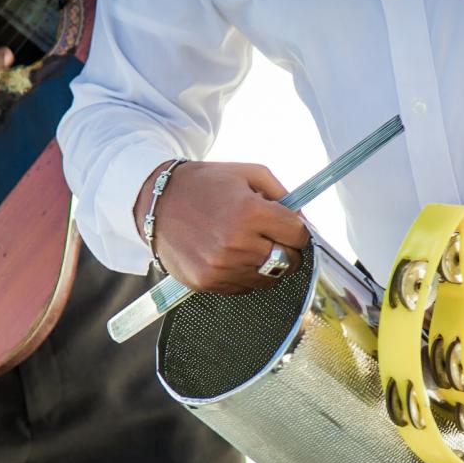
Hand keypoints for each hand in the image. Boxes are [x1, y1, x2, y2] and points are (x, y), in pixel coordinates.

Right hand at [133, 161, 310, 293]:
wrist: (158, 203)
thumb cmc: (205, 185)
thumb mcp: (248, 174)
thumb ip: (283, 196)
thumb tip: (305, 223)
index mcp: (250, 212)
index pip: (298, 235)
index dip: (299, 231)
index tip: (291, 228)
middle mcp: (237, 244)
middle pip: (288, 261)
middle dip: (288, 250)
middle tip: (275, 240)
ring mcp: (222, 267)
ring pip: (269, 279)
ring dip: (268, 266)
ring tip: (252, 248)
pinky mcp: (208, 283)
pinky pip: (245, 288)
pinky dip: (246, 276)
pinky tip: (233, 257)